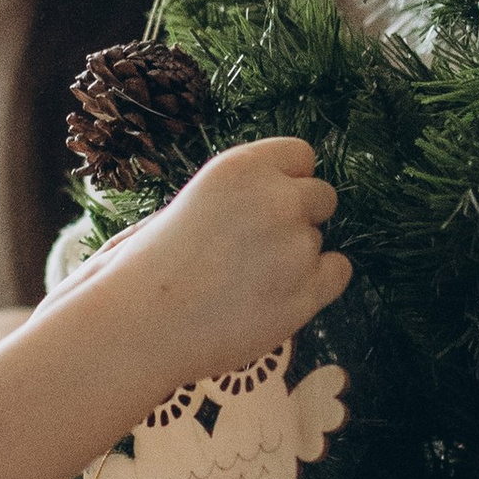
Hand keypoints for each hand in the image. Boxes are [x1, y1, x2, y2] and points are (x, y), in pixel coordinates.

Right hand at [70, 138, 347, 407]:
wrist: (139, 324)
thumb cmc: (150, 268)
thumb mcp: (191, 204)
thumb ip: (241, 196)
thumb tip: (281, 199)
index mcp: (241, 167)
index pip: (301, 155)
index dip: (289, 180)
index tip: (271, 203)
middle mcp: (276, 198)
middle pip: (323, 196)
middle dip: (300, 218)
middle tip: (259, 248)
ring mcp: (295, 246)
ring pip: (319, 241)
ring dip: (297, 258)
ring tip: (247, 283)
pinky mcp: (307, 291)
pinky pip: (338, 273)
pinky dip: (317, 284)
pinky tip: (280, 295)